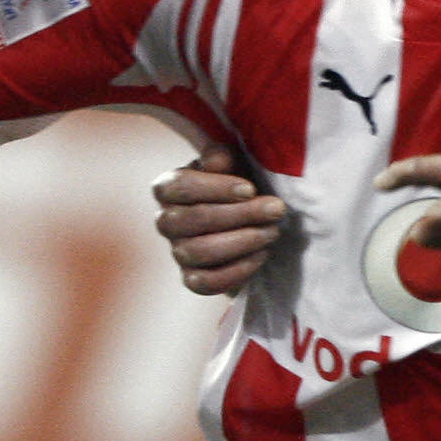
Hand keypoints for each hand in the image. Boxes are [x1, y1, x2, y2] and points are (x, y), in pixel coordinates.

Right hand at [154, 145, 283, 294]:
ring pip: (199, 252)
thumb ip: (221, 157)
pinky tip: (262, 255)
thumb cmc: (235, 185)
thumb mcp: (231, 164)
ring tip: (272, 232)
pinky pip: (207, 283)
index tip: (250, 189)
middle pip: (192, 220)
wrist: (245, 220)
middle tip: (276, 209)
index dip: (215, 188)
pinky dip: (237, 271)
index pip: (180, 186)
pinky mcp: (192, 279)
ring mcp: (177, 252)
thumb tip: (217, 161)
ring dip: (242, 242)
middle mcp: (165, 221)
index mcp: (167, 188)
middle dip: (239, 215)